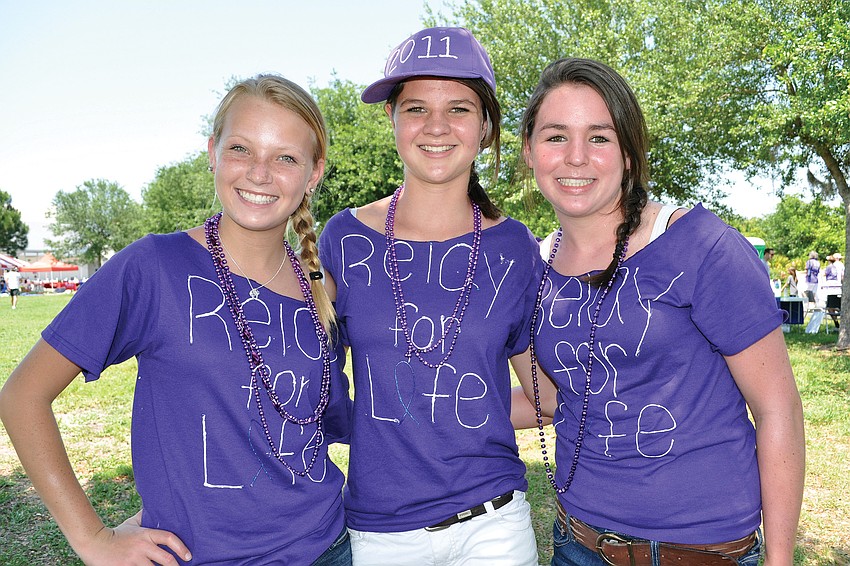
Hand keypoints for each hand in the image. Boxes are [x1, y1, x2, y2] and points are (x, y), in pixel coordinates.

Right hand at [77, 513, 191, 565]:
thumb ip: (145, 518)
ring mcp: (134, 559)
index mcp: (146, 534)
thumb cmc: (115, 534)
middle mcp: (142, 547)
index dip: (182, 548)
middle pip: (167, 559)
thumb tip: (157, 507)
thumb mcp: (132, 523)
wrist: (93, 542)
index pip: (169, 538)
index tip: (189, 556)